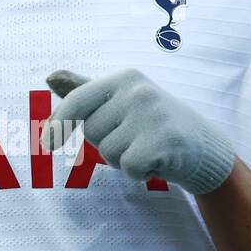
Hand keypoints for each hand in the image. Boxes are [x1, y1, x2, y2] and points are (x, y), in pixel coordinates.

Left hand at [42, 67, 235, 194]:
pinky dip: (138, 173)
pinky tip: (156, 161)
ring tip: (147, 148)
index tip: (46, 145)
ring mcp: (151, 115)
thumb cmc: (154, 124)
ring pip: (107, 152)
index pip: (78, 101)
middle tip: (136, 138)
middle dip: (107, 143)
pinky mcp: (163, 141)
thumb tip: (50, 77)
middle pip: (91, 132)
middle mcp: (137, 91)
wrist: (203, 146)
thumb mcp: (121, 101)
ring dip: (123, 160)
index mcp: (125, 78)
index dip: (58, 124)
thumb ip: (86, 91)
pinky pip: (127, 167)